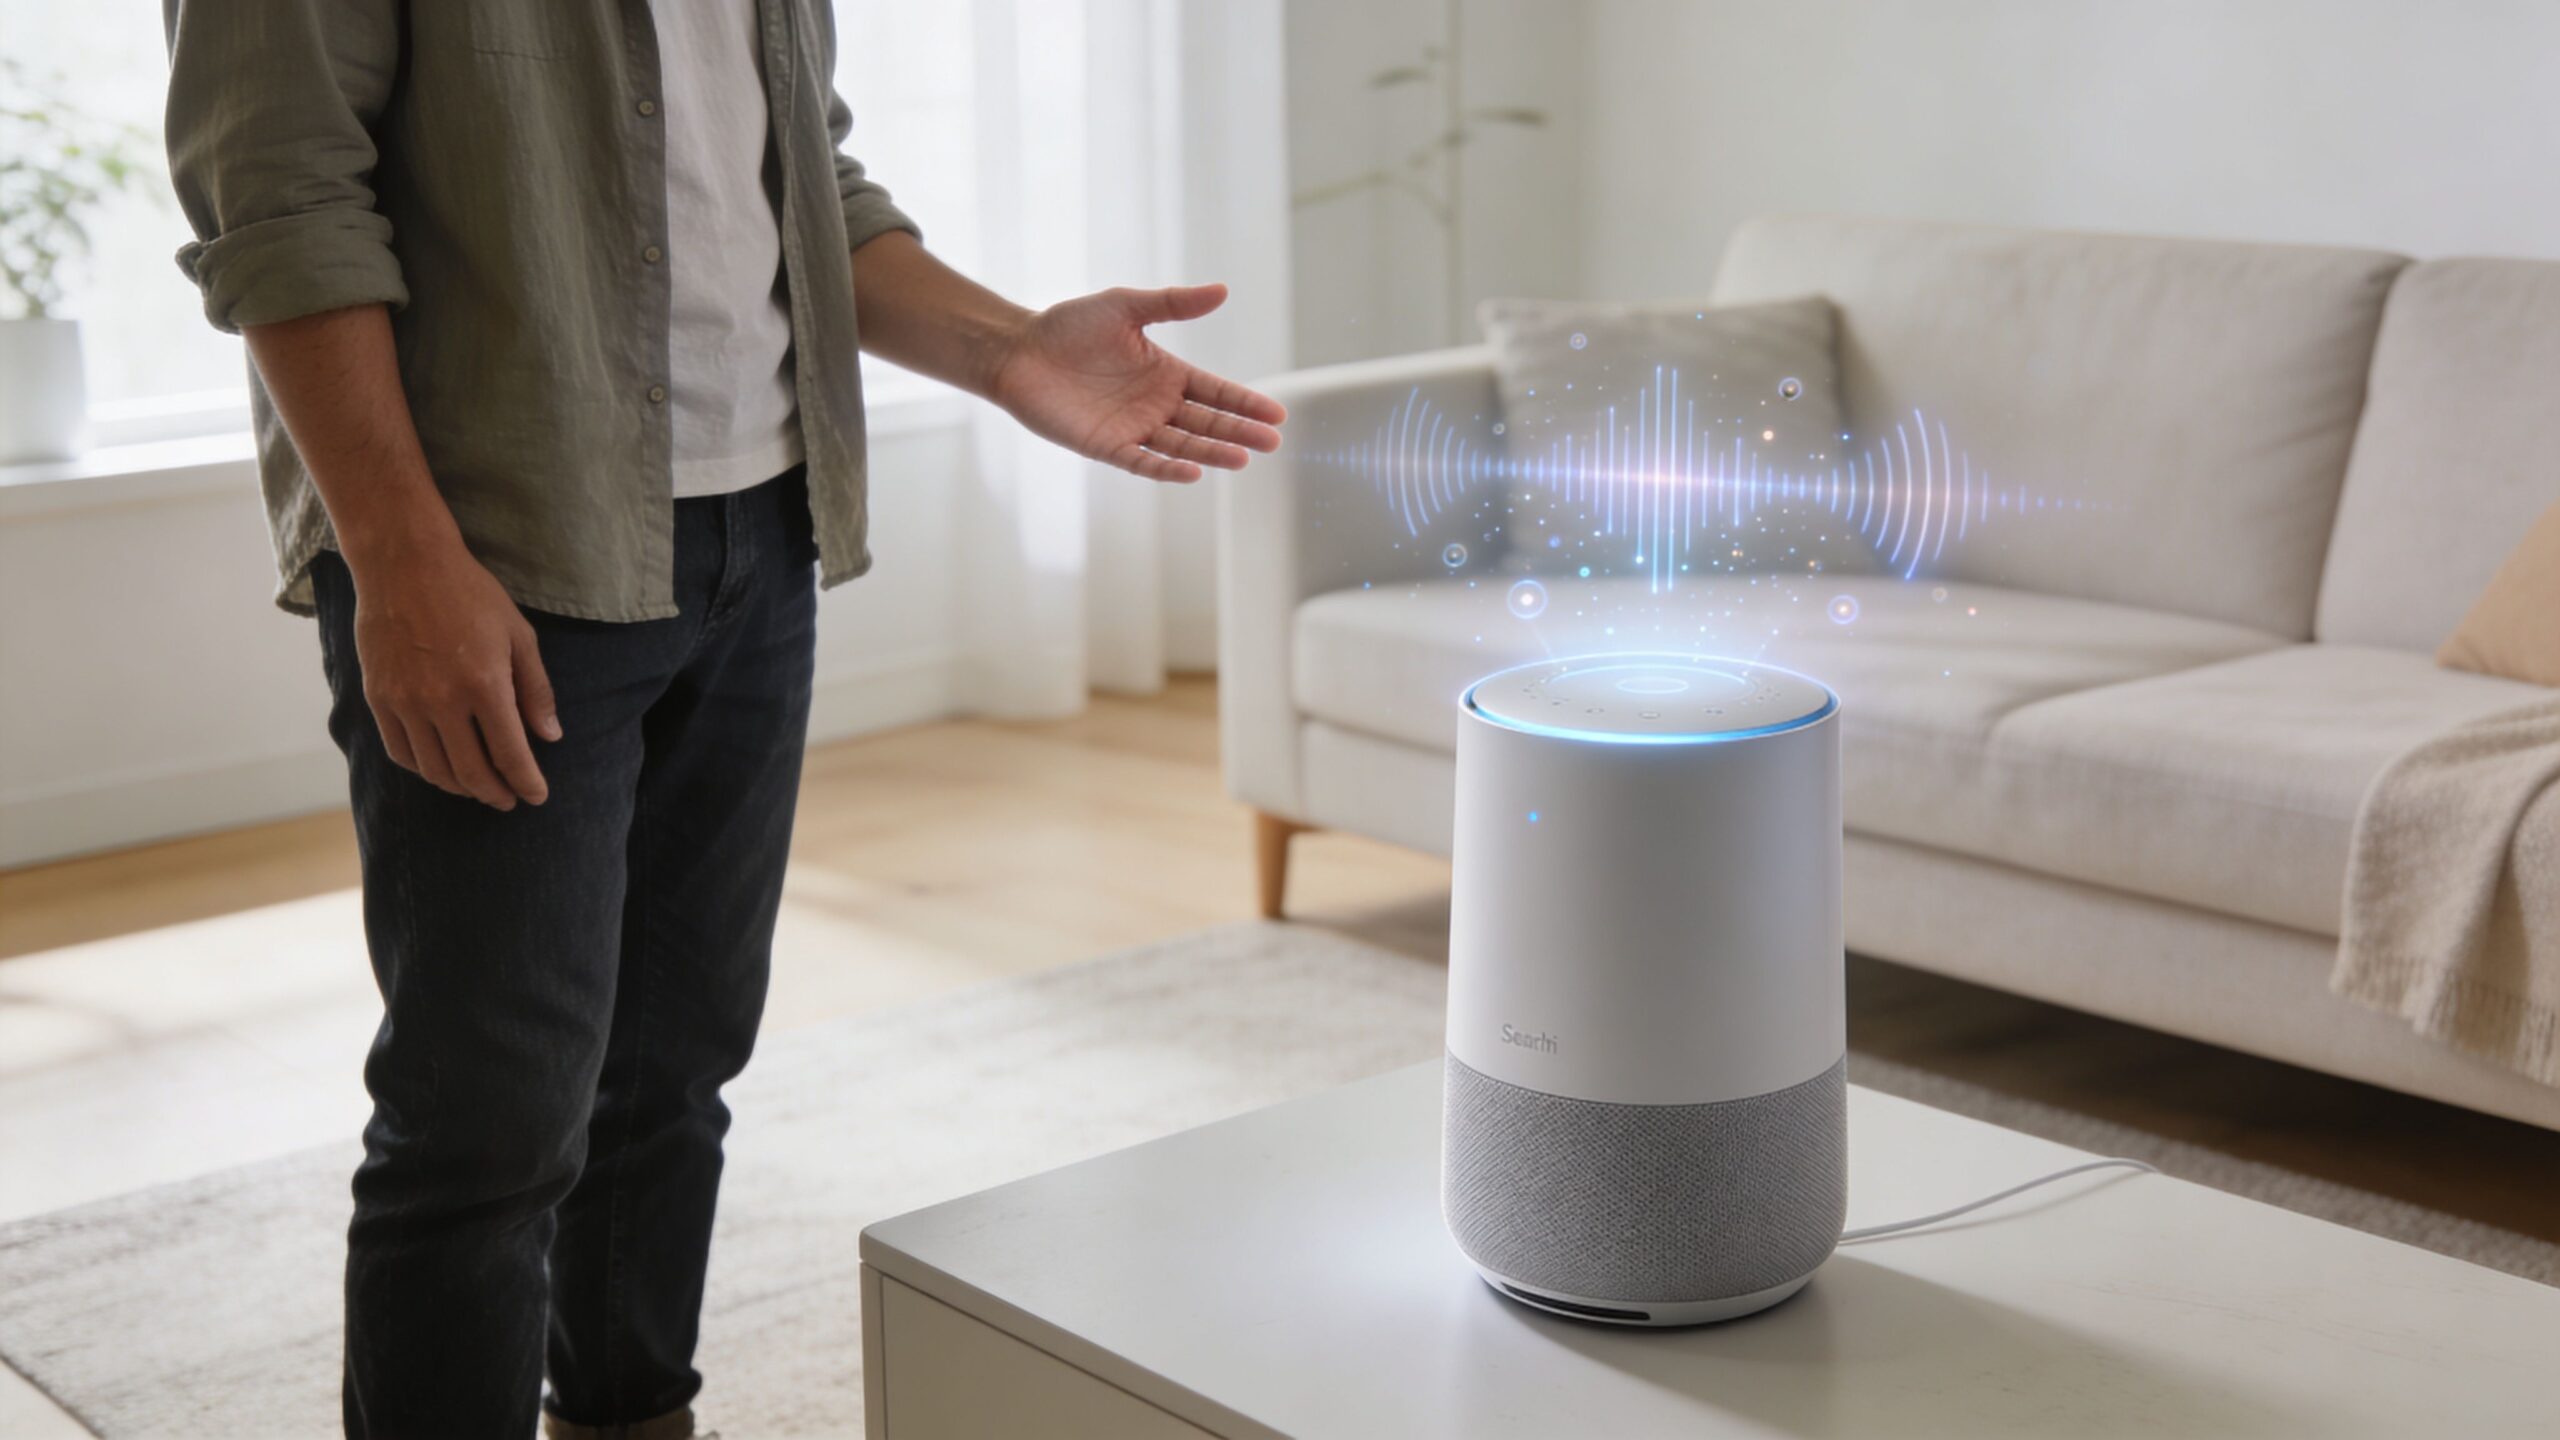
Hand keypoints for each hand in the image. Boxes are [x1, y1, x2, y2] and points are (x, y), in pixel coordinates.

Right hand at [346, 538, 559, 809]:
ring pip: (434, 769)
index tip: (536, 797)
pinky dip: (424, 769)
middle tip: (509, 800)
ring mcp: (405, 702)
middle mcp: (442, 701)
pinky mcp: (378, 698)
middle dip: (495, 793)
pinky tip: (440, 768)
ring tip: (478, 787)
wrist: (404, 565)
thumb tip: (550, 736)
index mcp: (485, 685)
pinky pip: (400, 752)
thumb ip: (536, 690)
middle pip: (471, 771)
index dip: (526, 782)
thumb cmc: (470, 595)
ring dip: (460, 787)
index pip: (510, 754)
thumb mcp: (519, 636)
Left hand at [987, 284, 1285, 482]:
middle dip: (1239, 432)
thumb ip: (1172, 303)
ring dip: (1212, 452)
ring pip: (1181, 445)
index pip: (1215, 392)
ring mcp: (1132, 428)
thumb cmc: (1068, 326)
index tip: (1276, 414)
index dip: (1244, 403)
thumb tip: (1222, 291)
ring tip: (1243, 459)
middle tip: (1272, 442)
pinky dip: (1166, 468)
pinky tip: (1193, 472)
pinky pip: (1142, 462)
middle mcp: (1155, 405)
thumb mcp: (1125, 306)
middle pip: (1206, 423)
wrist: (1018, 351)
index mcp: (1166, 373)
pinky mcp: (1106, 447)